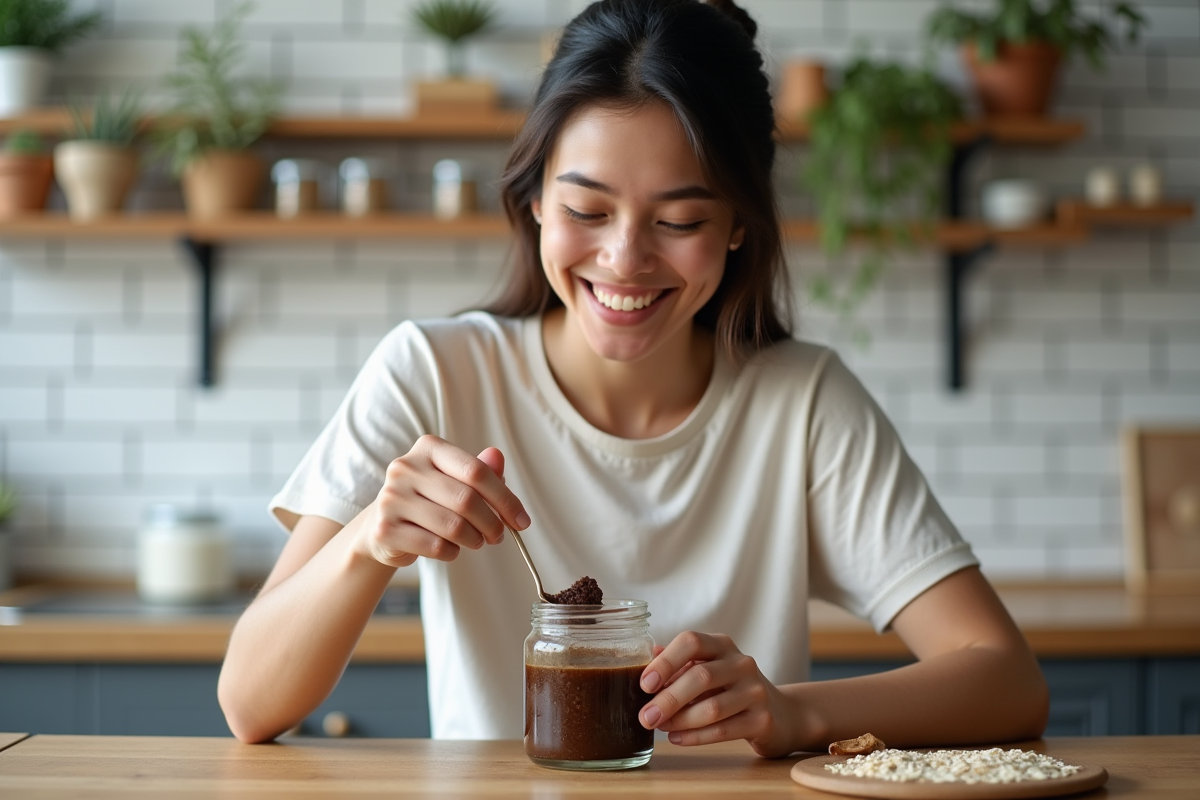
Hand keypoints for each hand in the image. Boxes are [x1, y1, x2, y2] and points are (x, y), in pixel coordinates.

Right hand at [356, 435, 530, 567]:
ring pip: (453, 526)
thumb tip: (498, 457)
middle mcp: (405, 468)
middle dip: (492, 524)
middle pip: (466, 500)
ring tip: (476, 541)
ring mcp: (391, 497)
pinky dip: (452, 552)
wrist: (383, 525)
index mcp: (428, 448)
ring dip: (474, 540)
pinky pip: (435, 546)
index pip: (476, 471)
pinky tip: (450, 548)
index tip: (522, 521)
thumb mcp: (455, 480)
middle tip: (498, 536)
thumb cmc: (429, 499)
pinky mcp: (385, 528)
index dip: (505, 499)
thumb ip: (479, 471)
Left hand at [638, 632, 796, 756]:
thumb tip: (646, 659)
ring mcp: (755, 691)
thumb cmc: (731, 689)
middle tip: (645, 717)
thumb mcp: (707, 668)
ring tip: (660, 727)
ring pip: (712, 707)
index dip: (665, 661)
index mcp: (722, 645)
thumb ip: (679, 664)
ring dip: (680, 720)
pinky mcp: (762, 720)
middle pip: (700, 676)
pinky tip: (677, 738)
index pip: (692, 641)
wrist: (781, 714)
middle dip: (668, 699)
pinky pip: (723, 730)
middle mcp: (742, 663)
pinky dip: (695, 737)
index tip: (644, 684)